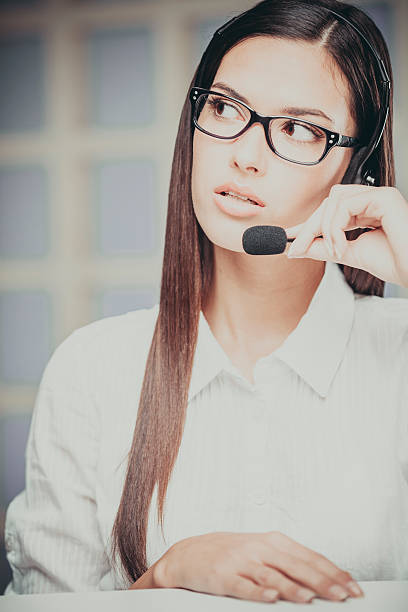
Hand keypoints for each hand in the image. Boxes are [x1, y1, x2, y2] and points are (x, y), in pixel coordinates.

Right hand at [154, 531, 363, 603]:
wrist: (190, 553)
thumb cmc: (232, 554)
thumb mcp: (262, 552)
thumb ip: (289, 564)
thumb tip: (322, 581)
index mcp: (273, 541)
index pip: (309, 556)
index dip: (332, 572)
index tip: (352, 586)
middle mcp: (260, 548)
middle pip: (296, 565)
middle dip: (322, 582)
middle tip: (342, 596)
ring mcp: (241, 561)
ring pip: (272, 575)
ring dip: (293, 588)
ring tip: (310, 599)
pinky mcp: (224, 576)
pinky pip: (243, 586)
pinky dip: (258, 592)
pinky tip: (271, 598)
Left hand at [284, 184, 407, 288]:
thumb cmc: (395, 263)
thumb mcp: (350, 254)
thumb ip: (326, 247)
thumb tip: (300, 246)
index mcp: (366, 211)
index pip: (331, 210)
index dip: (308, 223)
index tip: (289, 237)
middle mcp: (372, 200)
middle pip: (328, 202)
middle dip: (309, 227)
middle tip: (296, 248)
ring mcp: (379, 196)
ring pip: (334, 200)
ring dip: (325, 228)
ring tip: (334, 251)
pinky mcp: (384, 197)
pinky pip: (345, 204)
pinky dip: (336, 226)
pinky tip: (342, 246)